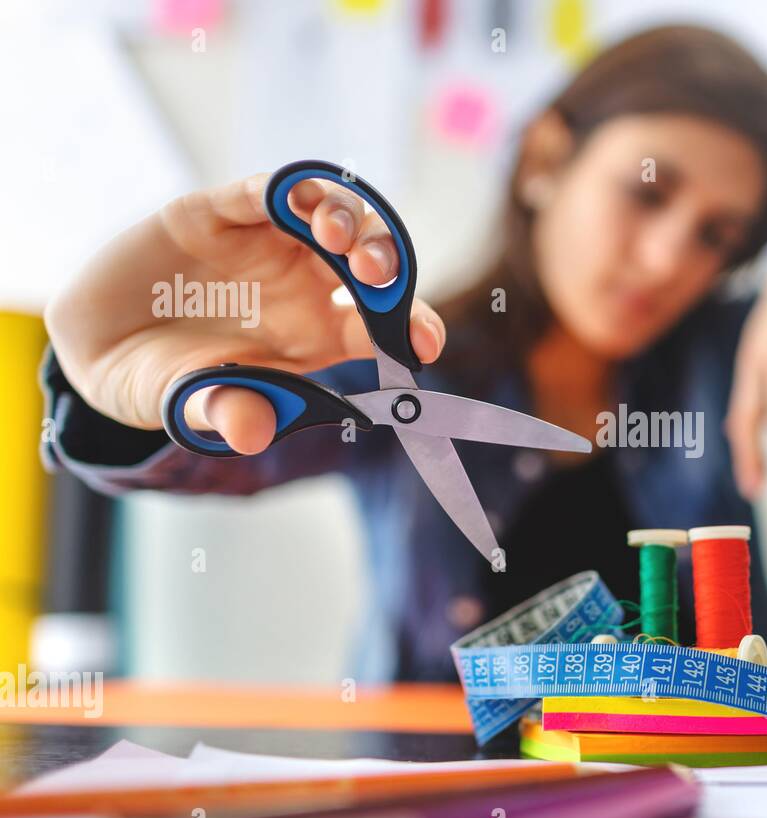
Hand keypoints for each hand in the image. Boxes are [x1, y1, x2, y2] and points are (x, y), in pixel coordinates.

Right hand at [44, 173, 444, 454]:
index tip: (425, 344)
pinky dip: (277, 189)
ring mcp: (268, 242)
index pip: (384, 323)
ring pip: (326, 213)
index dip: (412, 326)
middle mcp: (308, 283)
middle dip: (383, 259)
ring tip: (334, 234)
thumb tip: (252, 434)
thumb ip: (227, 412)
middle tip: (376, 271)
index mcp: (322, 334)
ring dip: (340, 216)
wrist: (97, 347)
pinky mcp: (220, 212)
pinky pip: (261, 191)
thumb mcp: (193, 405)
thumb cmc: (169, 383)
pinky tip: (284, 196)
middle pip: (368, 259)